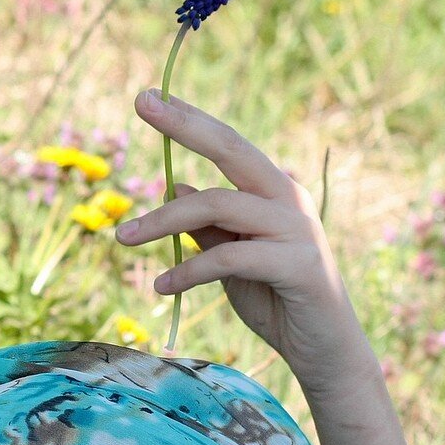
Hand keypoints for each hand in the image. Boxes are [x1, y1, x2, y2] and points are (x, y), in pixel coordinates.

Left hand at [123, 89, 370, 386]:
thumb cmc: (272, 297)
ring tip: (124, 238)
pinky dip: (189, 270)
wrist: (320, 348)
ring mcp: (296, 228)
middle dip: (185, 125)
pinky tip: (162, 286)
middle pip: (231, 149)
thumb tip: (175, 184)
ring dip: (163, 220)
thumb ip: (206, 224)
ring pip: (217, 204)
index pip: (226, 144)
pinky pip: (229, 256)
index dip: (188, 119)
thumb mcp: (227, 256)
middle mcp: (286, 197)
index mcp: (270, 189)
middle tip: (142, 104)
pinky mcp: (298, 264)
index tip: (147, 96)